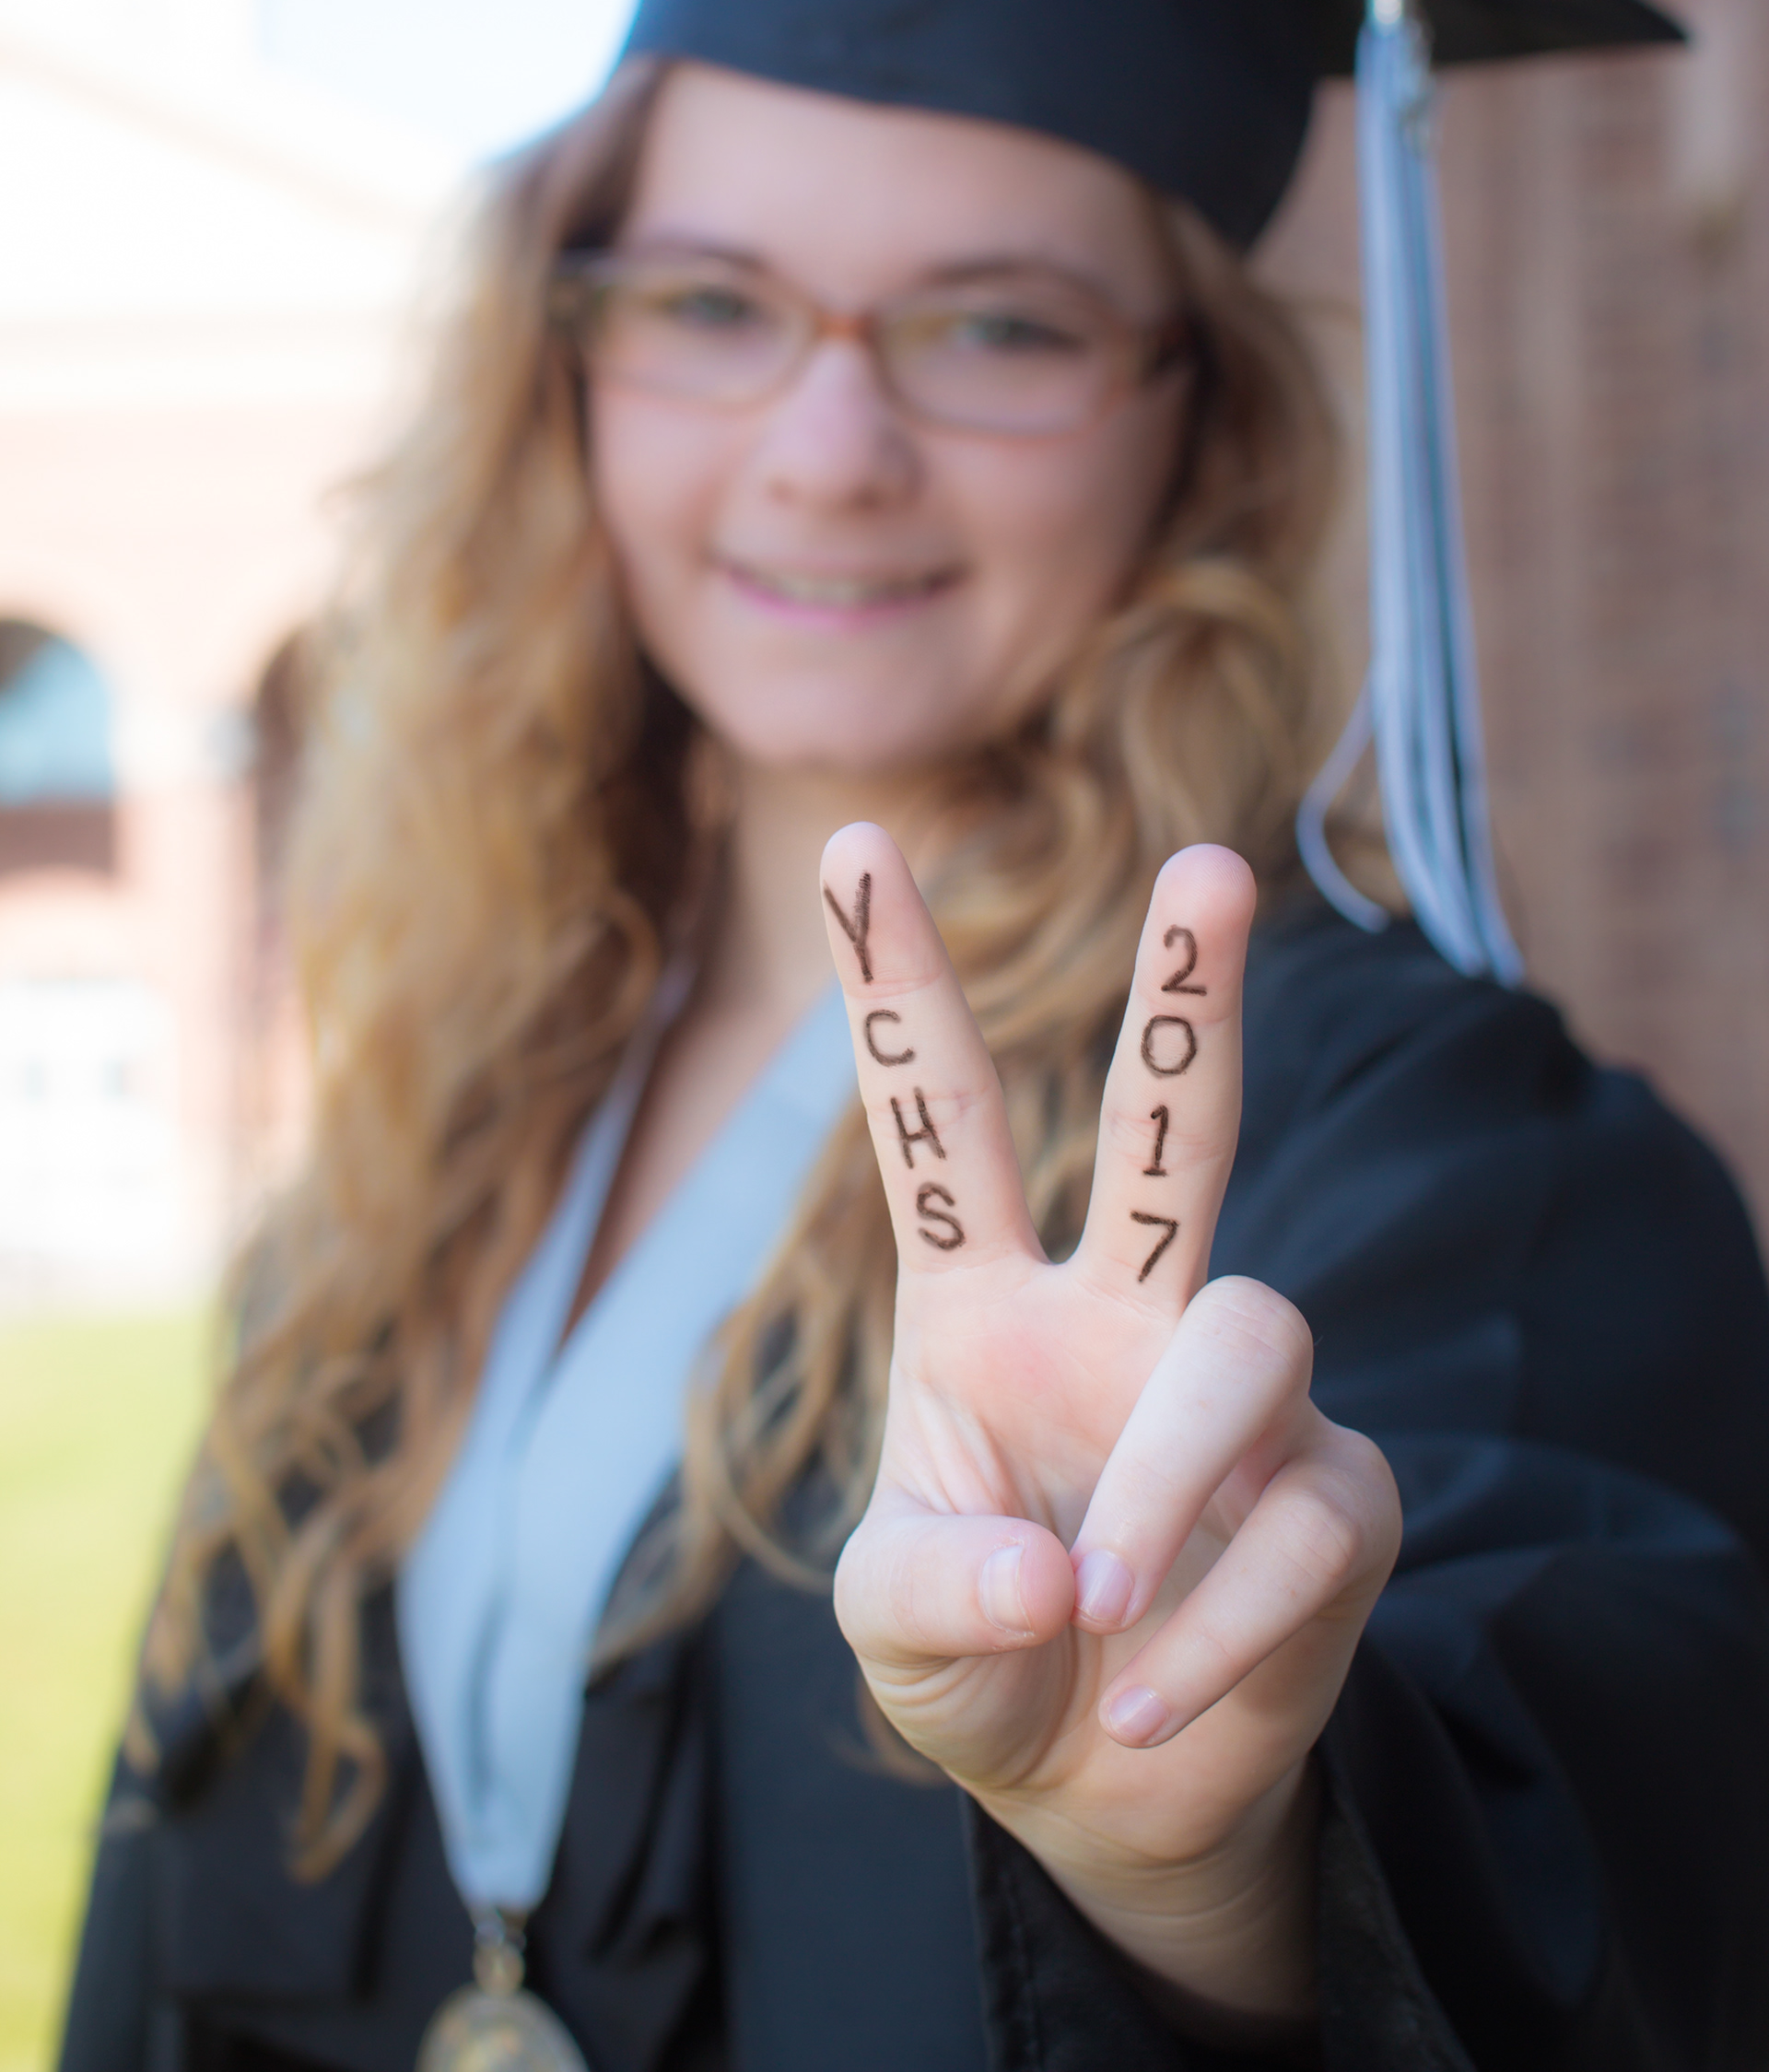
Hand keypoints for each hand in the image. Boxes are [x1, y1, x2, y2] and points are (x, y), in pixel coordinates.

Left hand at [820, 825, 1400, 2022]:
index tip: (852, 839)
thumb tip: (1063, 1565)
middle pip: (1167, 1127)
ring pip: (1251, 1338)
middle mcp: (1120, 1315)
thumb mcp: (895, 1630)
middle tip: (1209, 868)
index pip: (941, 1122)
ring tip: (1102, 1603)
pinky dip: (1215, 1629)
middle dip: (1190, 997)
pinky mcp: (1338, 1496)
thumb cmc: (982, 1657)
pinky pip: (1303, 1525)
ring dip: (1170, 1479)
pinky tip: (1149, 1698)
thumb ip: (935, 1592)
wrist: (1106, 1791)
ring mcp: (1240, 1396)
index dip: (895, 987)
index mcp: (985, 1306)